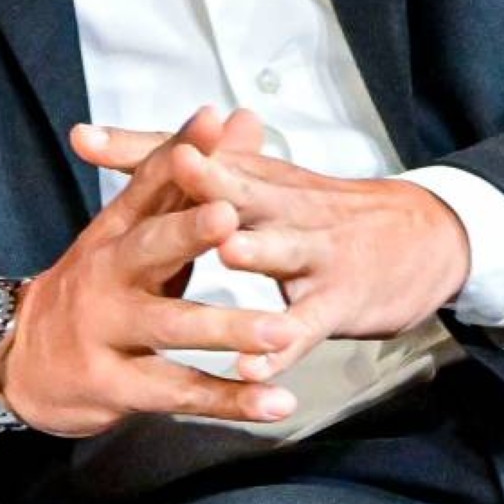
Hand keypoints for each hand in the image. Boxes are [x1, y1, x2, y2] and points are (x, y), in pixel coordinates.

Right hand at [0, 107, 299, 436]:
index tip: (212, 123)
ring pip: (171, 327)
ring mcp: (108, 329)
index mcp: (116, 228)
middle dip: (188, 230)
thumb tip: (242, 118)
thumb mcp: (136, 227)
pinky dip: (230, 400)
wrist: (24, 357)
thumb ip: (192, 179)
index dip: (179, 151)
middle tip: (229, 213)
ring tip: (279, 329)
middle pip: (149, 245)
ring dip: (227, 328)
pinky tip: (276, 402)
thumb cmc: (99, 284)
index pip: (148, 180)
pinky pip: (179, 393)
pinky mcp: (116, 385)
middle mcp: (107, 272)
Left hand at [75, 114, 470, 383]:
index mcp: (254, 178)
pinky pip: (307, 324)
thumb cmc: (313, 208)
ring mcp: (313, 252)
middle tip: (183, 168)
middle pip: (243, 188)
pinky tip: (255, 367)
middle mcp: (282, 206)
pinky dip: (282, 347)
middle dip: (212, 180)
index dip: (151, 147)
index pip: (197, 156)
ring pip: (280, 250)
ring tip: (228, 256)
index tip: (92, 140)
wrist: (416, 235)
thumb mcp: (254, 179)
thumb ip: (170, 163)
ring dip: (256, 250)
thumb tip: (87, 136)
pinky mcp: (339, 300)